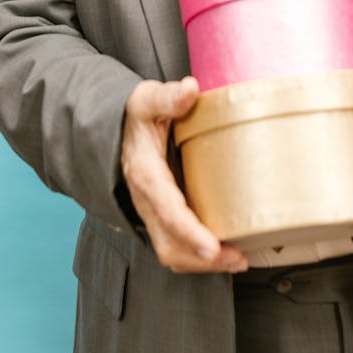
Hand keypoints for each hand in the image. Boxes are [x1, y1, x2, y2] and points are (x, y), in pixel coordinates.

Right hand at [121, 76, 247, 273]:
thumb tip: (190, 88)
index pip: (167, 210)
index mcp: (145, 173)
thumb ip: (168, 97)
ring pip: (170, 251)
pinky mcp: (158, 216)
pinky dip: (196, 256)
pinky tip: (224, 252)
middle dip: (202, 259)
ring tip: (237, 260)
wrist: (113, 127)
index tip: (212, 247)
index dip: (190, 232)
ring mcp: (150, 212)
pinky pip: (174, 245)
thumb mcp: (147, 99)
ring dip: (202, 263)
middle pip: (170, 243)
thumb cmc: (135, 114)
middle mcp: (145, 200)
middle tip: (239, 259)